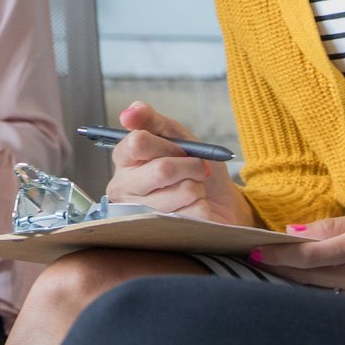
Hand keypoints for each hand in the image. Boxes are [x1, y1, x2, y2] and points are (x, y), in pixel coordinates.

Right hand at [103, 101, 253, 226]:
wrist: (219, 200)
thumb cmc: (193, 166)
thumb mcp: (176, 135)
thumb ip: (152, 120)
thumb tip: (129, 111)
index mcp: (124, 160)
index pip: (137, 142)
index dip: (168, 144)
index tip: (179, 148)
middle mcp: (125, 189)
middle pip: (162, 169)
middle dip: (191, 165)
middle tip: (198, 167)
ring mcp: (143, 214)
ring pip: (183, 191)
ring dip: (199, 186)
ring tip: (195, 189)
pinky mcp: (165, 233)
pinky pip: (195, 211)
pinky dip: (204, 205)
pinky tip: (195, 208)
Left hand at [252, 212, 344, 309]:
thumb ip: (334, 226)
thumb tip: (295, 233)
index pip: (310, 255)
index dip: (279, 255)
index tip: (255, 251)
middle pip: (310, 278)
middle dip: (281, 270)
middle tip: (257, 263)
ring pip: (323, 297)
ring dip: (299, 287)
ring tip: (277, 277)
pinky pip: (344, 309)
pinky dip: (325, 300)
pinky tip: (310, 294)